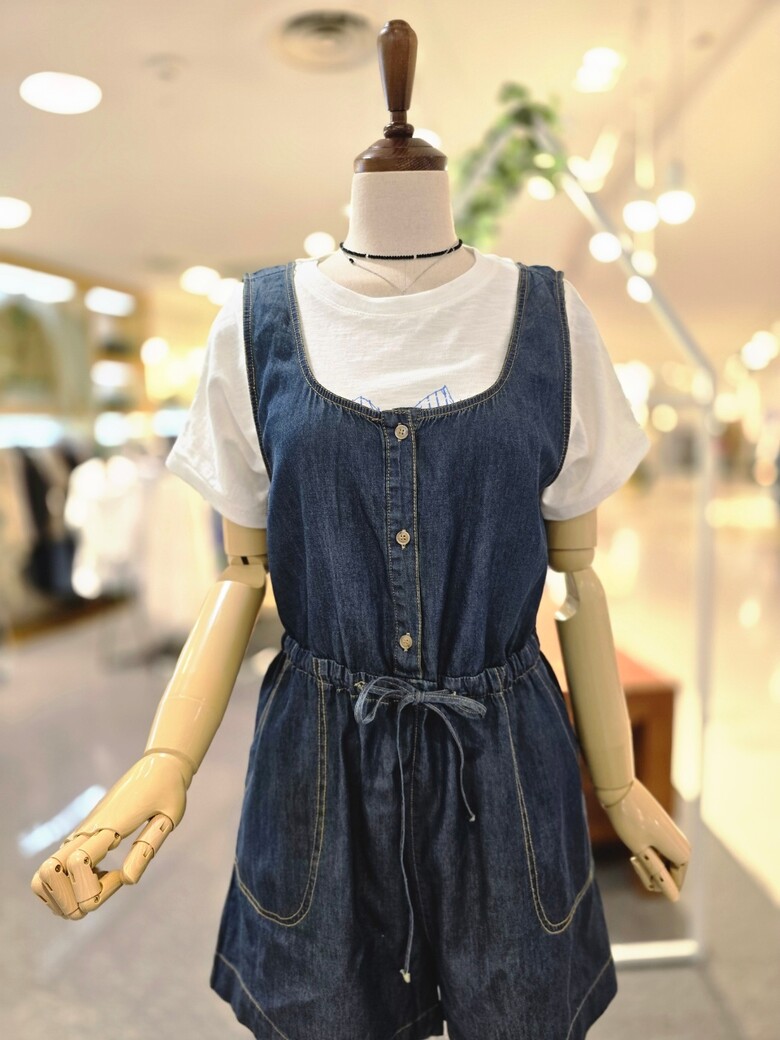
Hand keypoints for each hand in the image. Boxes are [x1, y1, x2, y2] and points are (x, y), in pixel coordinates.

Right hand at [30, 752, 188, 918]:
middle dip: (71, 901)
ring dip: (65, 896)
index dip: (96, 886)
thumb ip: (146, 846)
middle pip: (48, 874)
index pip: (78, 862)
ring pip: (43, 876)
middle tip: (103, 891)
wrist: (158, 766)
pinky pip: (54, 868)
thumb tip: (127, 880)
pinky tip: (96, 879)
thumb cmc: (168, 790)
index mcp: (108, 826)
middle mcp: (85, 831)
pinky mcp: (79, 836)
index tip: (121, 878)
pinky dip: (66, 887)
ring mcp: (78, 834)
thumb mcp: (168, 817)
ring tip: (98, 887)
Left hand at [597, 777, 690, 901]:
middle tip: (632, 855)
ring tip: (633, 847)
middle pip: (668, 877)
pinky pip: (659, 855)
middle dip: (649, 872)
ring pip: (662, 866)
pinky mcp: (666, 833)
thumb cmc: (629, 821)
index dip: (652, 879)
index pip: (673, 885)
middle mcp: (684, 847)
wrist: (620, 789)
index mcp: (684, 854)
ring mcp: (675, 839)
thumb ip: (658, 875)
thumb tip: (675, 898)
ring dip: (646, 863)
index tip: (636, 860)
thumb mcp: (641, 852)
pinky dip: (646, 853)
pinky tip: (636, 840)